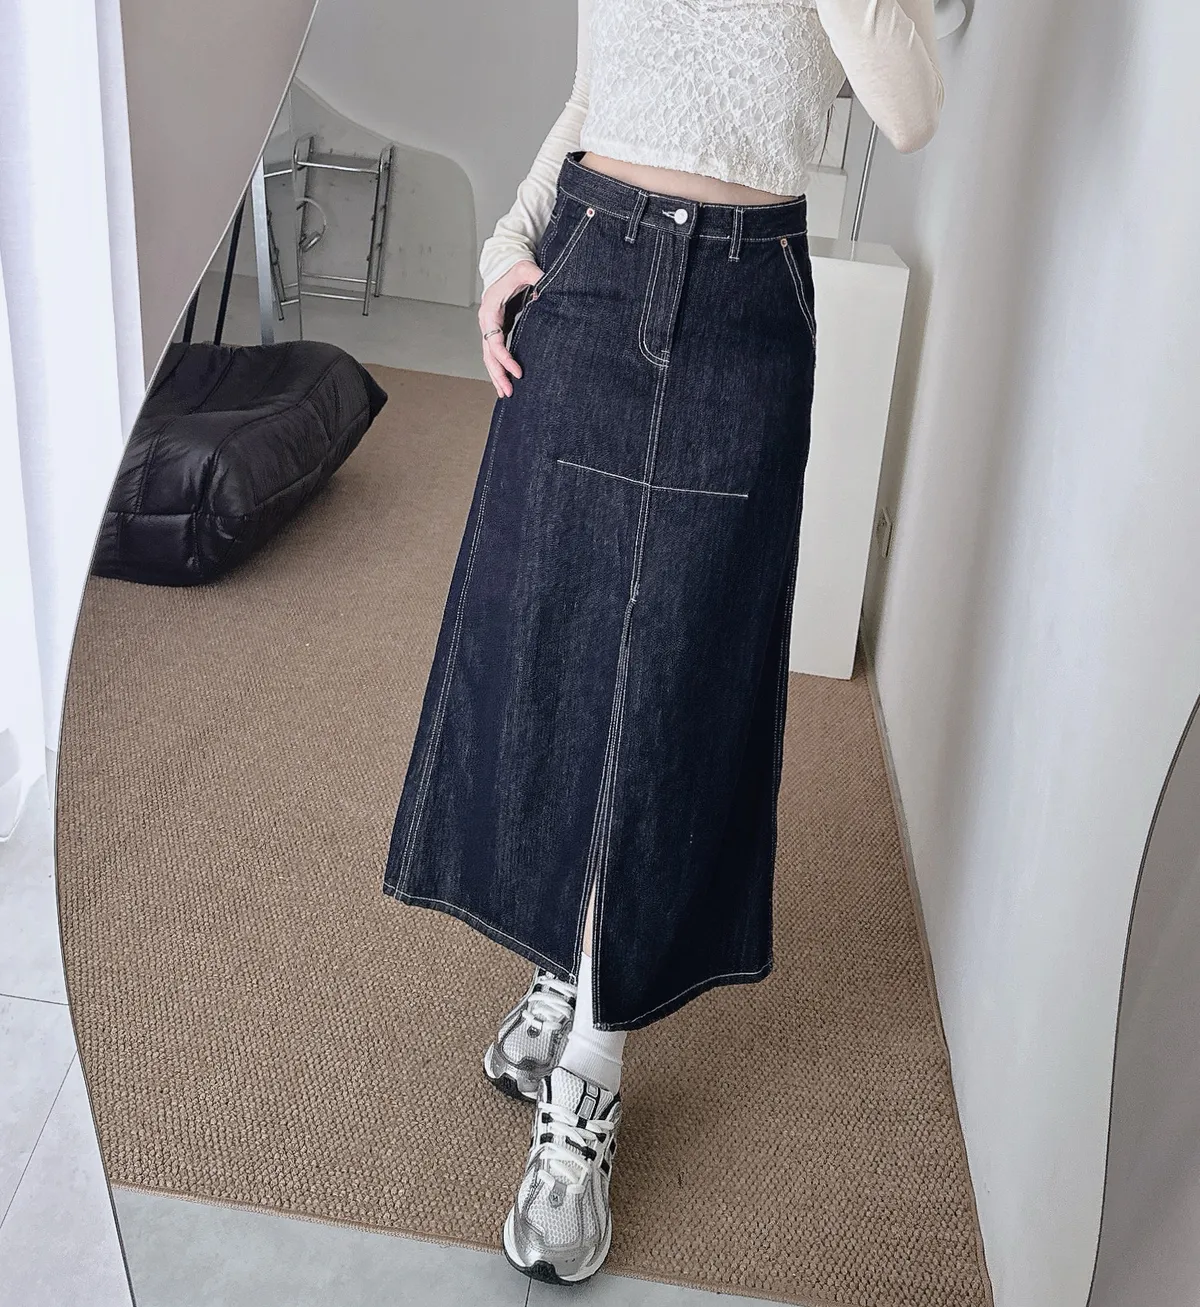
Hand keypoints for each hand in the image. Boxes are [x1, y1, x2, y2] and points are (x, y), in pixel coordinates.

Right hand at [479, 260, 541, 397]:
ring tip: (505, 394)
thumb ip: (536, 277)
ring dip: (496, 376)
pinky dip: (499, 368)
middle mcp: (486, 322)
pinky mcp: (497, 330)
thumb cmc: (515, 268)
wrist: (505, 265)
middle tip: (510, 393)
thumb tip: (547, 289)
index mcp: (490, 312)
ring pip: (489, 357)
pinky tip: (505, 381)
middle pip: (489, 355)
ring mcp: (490, 328)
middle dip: (498, 375)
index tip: (518, 372)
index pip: (495, 342)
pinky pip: (495, 353)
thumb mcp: (526, 270)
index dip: (505, 359)